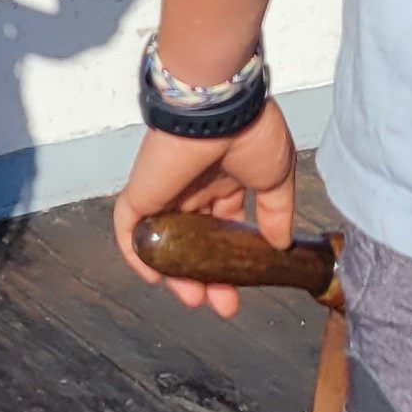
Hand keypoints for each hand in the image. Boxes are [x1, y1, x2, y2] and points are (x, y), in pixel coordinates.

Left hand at [113, 100, 297, 312]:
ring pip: (167, 241)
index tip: (241, 290)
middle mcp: (195, 187)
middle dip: (207, 277)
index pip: (223, 231)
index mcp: (226, 181)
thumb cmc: (251, 133)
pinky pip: (131, 227)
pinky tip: (154, 278)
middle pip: (195, 243)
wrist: (221, 107)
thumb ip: (276, 213)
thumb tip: (280, 245)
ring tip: (194, 299)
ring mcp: (167, 190)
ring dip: (177, 274)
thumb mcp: (276, 177)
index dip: (231, 263)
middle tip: (221, 304)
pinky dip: (138, 253)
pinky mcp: (143, 191)